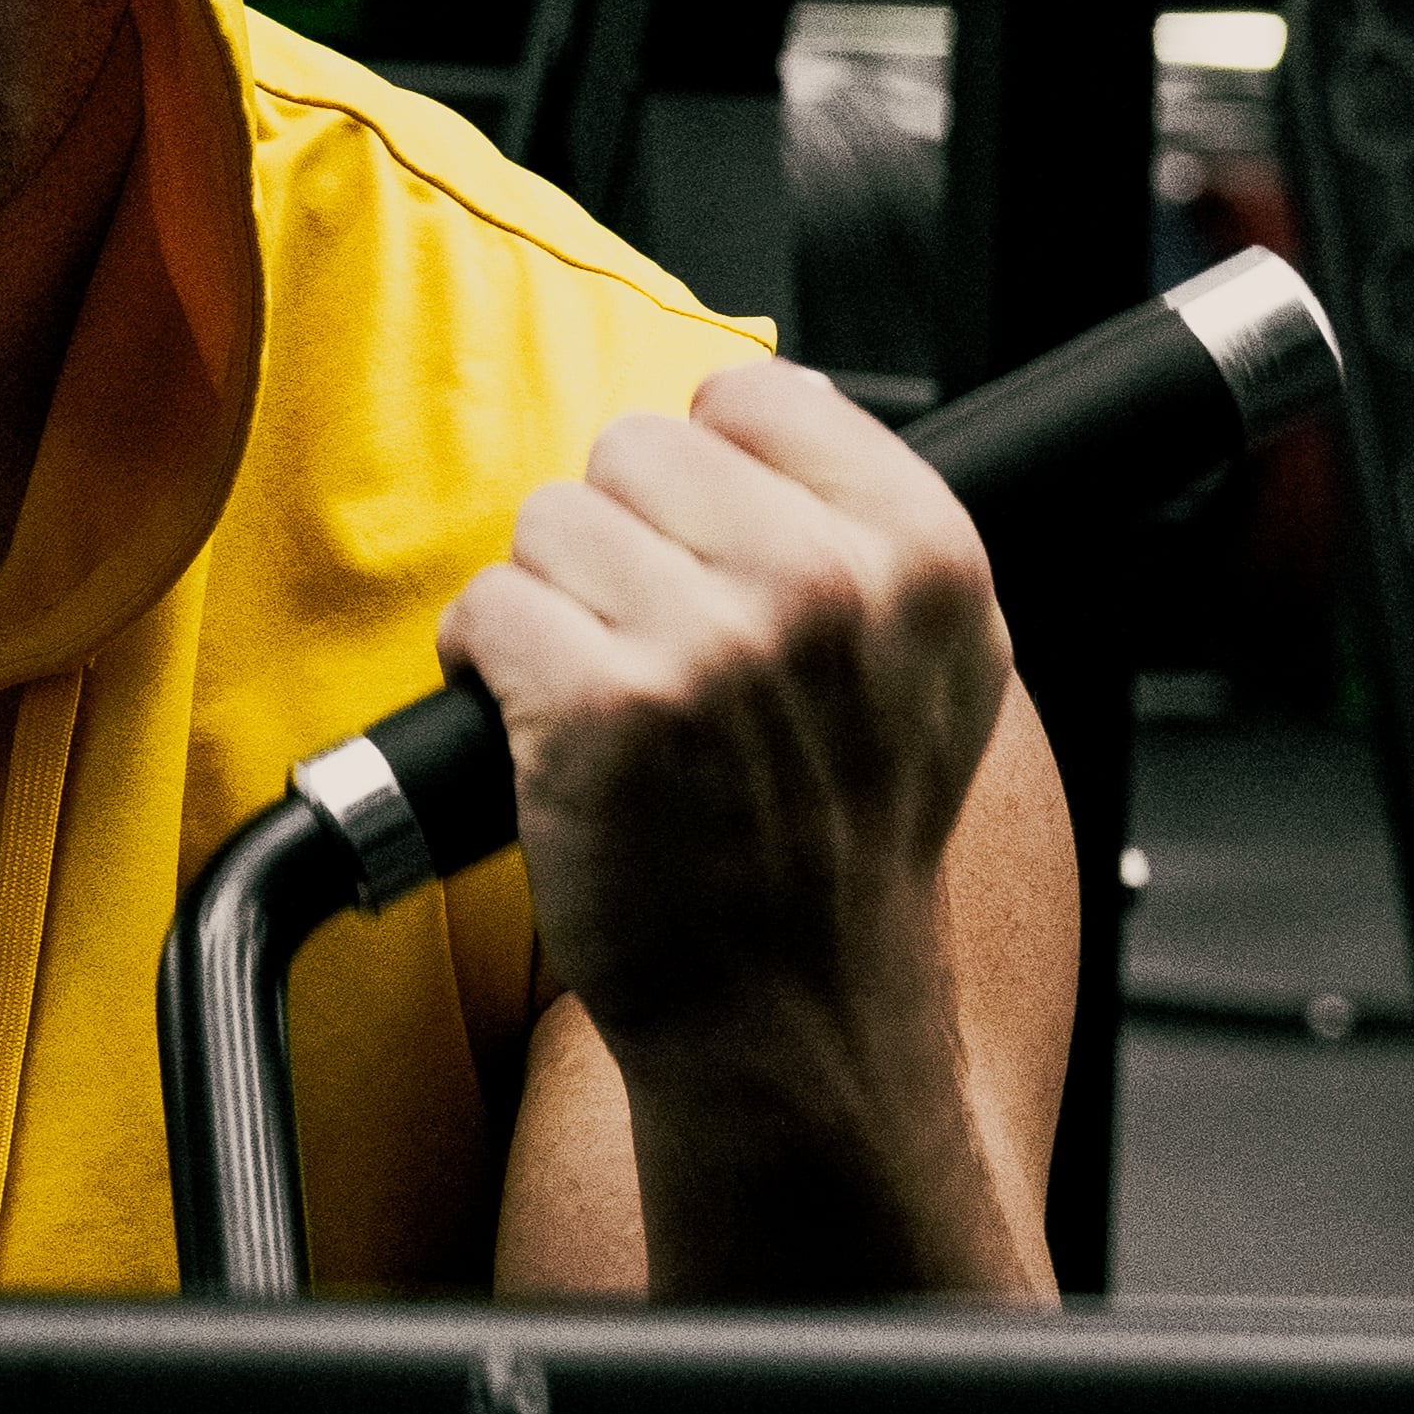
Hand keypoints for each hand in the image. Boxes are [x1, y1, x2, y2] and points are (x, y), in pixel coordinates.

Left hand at [434, 357, 1008, 1075]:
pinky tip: (541, 731)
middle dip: (620, 541)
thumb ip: (866, 525)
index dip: (702, 476)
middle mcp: (826, 586)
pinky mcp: (599, 708)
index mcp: (922, 555)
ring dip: (551, 605)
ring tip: (609, 699)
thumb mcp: (930, 667)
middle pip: (634, 449)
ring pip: (550, 522)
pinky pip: (487, 606)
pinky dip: (483, 665)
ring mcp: (711, 645)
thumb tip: (764, 397)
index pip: (755, 394)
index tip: (705, 558)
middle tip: (655, 651)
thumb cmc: (837, 848)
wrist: (793, 1018)